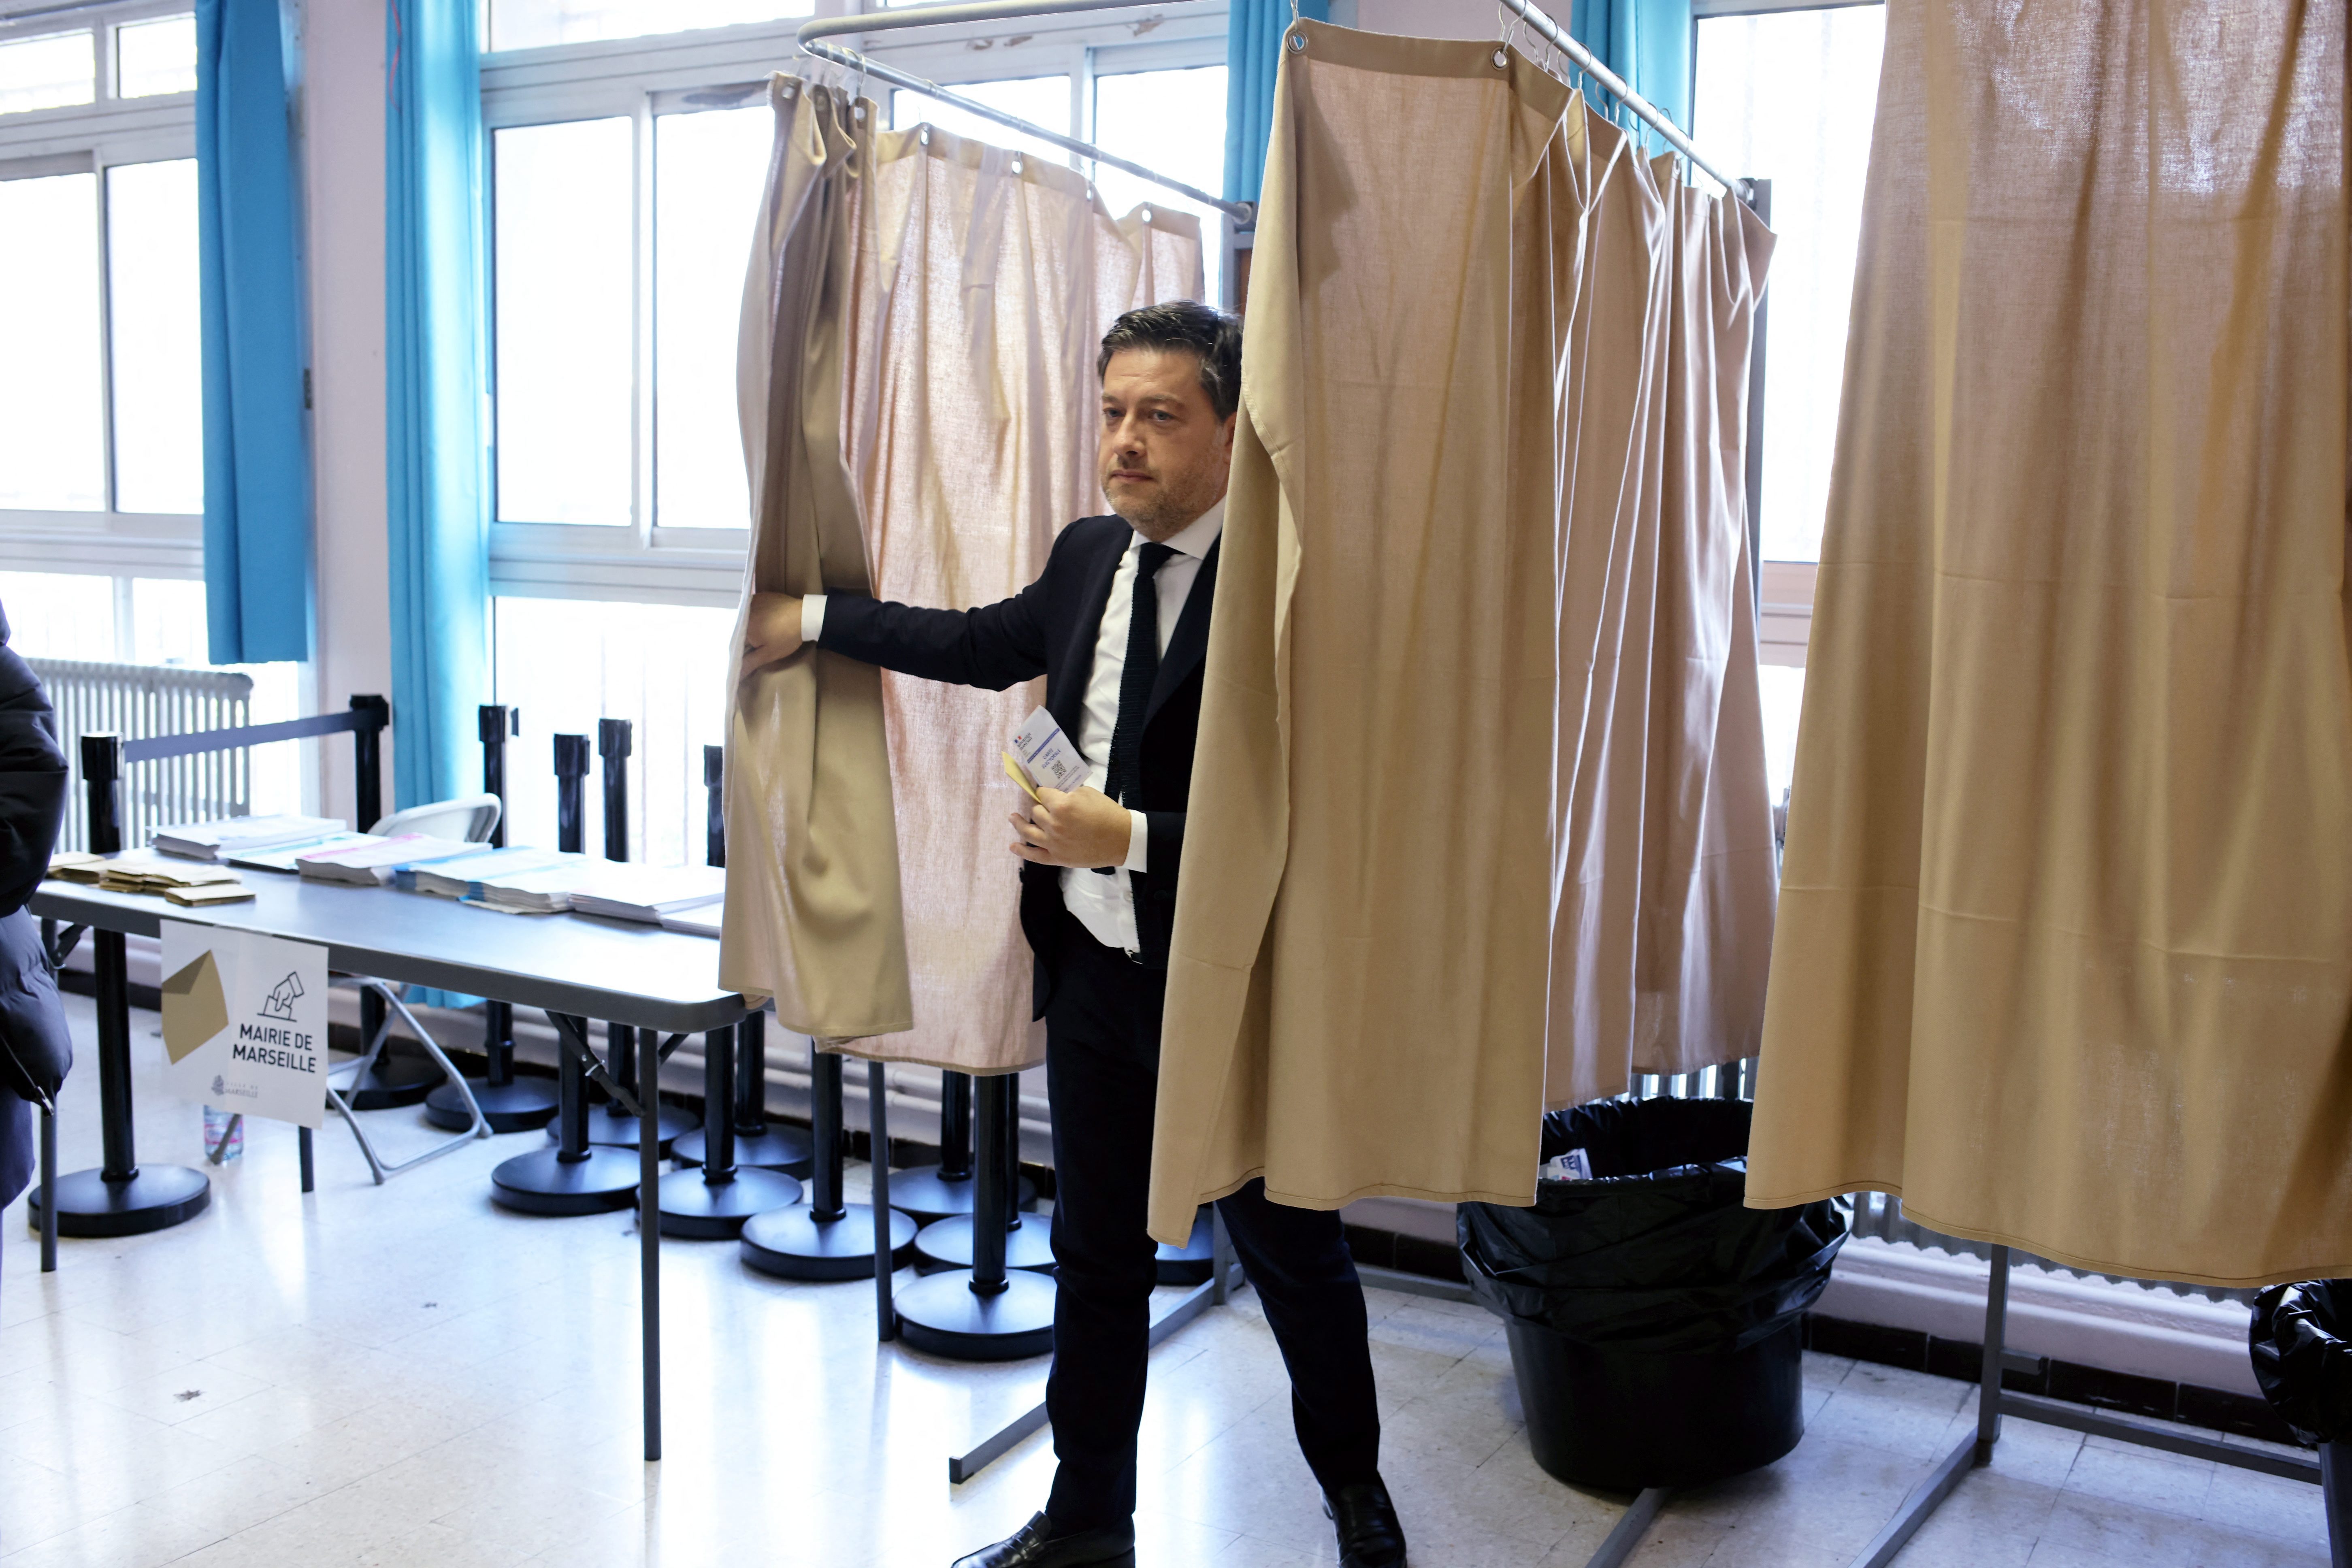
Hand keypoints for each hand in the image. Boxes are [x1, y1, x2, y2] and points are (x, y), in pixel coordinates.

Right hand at [740, 593, 804, 680]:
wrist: (804, 615)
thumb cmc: (786, 637)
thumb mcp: (768, 653)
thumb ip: (750, 663)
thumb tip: (736, 676)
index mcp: (742, 628)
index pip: (734, 642)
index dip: (740, 650)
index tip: (746, 654)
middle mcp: (743, 613)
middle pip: (737, 629)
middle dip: (743, 638)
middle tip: (755, 643)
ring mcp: (751, 602)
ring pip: (743, 618)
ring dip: (747, 625)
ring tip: (758, 631)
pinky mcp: (759, 596)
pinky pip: (750, 608)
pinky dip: (753, 614)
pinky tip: (761, 619)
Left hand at [1009, 787, 1132, 868]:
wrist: (1121, 839)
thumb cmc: (1107, 813)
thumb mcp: (1088, 793)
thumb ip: (1068, 792)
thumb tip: (1054, 792)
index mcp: (1062, 805)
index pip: (1042, 794)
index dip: (1043, 791)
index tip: (1044, 791)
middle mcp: (1053, 824)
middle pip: (1035, 811)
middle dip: (1039, 806)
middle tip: (1043, 805)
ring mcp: (1053, 842)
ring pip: (1028, 831)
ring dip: (1018, 823)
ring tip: (1013, 817)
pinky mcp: (1057, 857)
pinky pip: (1035, 855)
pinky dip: (1022, 851)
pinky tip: (1013, 846)